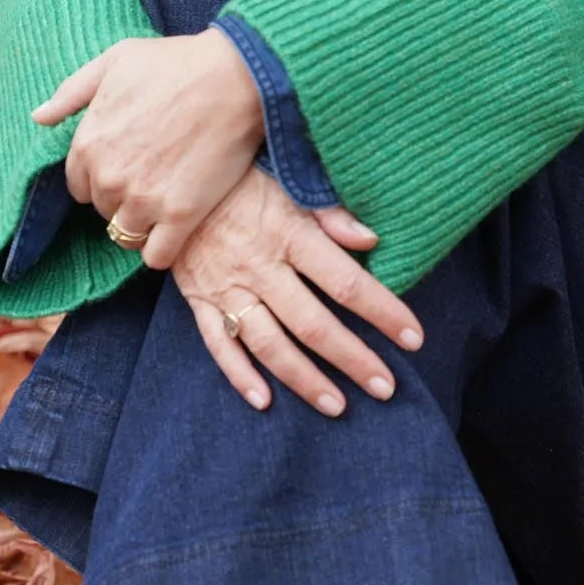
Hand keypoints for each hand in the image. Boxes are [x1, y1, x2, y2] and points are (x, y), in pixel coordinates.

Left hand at [31, 31, 263, 269]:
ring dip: (141, 224)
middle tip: (152, 178)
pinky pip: (157, 257)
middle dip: (121, 198)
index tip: (126, 166)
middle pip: (102, 209)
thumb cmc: (177, 62)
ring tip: (164, 205)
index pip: (77, 185)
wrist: (236, 76)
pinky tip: (175, 231)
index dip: (100, 177)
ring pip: (125, 235)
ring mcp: (144, 200)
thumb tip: (39, 117)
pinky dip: (162, 250)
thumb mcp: (114, 60)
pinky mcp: (180, 216)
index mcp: (88, 143)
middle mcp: (109, 177)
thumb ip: (71, 92)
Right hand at [172, 168, 424, 417]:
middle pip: (312, 323)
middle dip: (352, 359)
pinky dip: (240, 376)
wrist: (170, 181)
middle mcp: (259, 267)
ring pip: (269, 344)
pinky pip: (218, 345)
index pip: (345, 282)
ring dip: (304, 380)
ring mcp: (225, 288)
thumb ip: (329, 212)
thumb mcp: (287, 181)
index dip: (383, 311)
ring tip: (338, 406)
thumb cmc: (241, 178)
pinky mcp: (198, 300)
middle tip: (386, 387)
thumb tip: (371, 238)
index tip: (413, 337)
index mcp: (288, 234)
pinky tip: (265, 402)